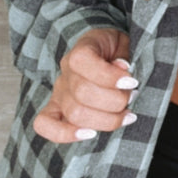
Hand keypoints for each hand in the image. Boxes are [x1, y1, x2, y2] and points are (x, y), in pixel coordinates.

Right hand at [33, 28, 136, 143]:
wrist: (103, 54)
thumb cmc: (115, 51)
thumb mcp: (122, 44)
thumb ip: (122, 55)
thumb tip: (121, 66)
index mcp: (80, 51)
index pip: (82, 61)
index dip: (109, 75)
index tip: (131, 81)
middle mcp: (65, 73)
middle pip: (82, 92)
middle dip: (115, 100)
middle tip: (131, 96)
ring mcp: (59, 93)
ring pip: (74, 113)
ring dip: (107, 119)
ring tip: (125, 114)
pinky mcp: (57, 110)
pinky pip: (45, 125)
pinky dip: (65, 134)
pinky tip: (90, 134)